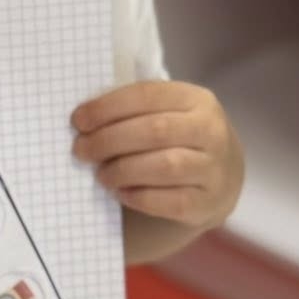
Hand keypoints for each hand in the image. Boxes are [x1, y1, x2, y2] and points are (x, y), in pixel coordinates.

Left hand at [70, 80, 242, 237]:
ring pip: (165, 166)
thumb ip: (131, 112)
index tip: (78, 120)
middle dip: (109, 140)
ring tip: (101, 175)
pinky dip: (140, 197)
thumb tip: (84, 121)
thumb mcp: (165, 113)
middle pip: (155, 130)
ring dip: (123, 170)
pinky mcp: (207, 202)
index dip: (108, 107)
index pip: (148, 95)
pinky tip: (121, 193)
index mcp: (196, 99)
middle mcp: (211, 131)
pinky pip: (171, 201)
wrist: (220, 175)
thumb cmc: (178, 138)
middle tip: (81, 150)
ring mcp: (214, 168)